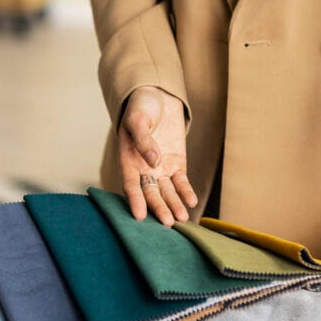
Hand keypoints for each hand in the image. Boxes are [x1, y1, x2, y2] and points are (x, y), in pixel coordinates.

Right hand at [118, 86, 196, 225]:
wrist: (157, 97)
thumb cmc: (141, 107)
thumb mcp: (138, 119)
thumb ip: (144, 140)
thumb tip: (154, 161)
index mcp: (128, 160)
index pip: (131, 185)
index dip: (135, 200)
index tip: (139, 215)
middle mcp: (143, 169)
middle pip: (151, 192)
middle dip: (158, 207)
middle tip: (166, 222)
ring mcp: (161, 168)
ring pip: (167, 192)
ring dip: (174, 205)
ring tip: (182, 219)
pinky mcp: (177, 165)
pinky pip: (181, 182)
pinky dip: (186, 192)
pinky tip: (191, 202)